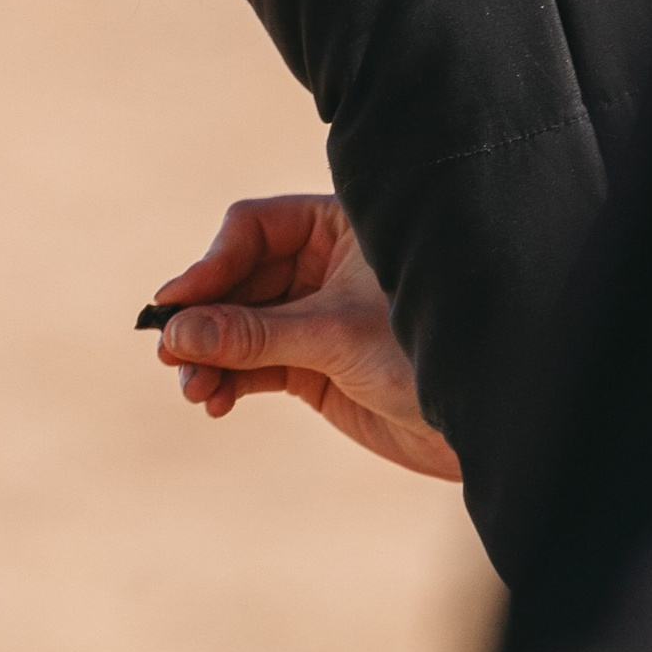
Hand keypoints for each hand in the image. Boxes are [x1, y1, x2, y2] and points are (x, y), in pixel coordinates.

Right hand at [147, 194, 460, 478]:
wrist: (479, 425)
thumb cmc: (428, 357)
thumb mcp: (335, 338)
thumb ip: (255, 334)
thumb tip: (176, 331)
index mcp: (341, 227)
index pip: (253, 228)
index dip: (211, 265)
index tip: (177, 305)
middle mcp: (324, 264)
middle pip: (236, 279)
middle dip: (203, 318)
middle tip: (171, 354)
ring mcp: (314, 316)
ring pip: (238, 327)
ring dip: (209, 356)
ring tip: (194, 389)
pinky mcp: (312, 365)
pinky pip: (252, 365)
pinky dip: (228, 380)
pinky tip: (213, 400)